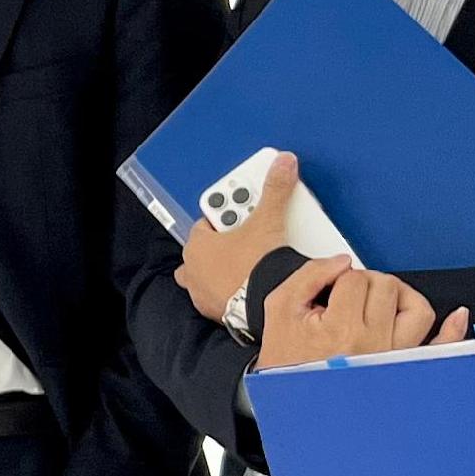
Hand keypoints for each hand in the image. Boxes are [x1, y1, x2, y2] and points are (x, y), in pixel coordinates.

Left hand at [175, 152, 299, 323]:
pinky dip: (230, 289)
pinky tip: (249, 285)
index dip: (230, 214)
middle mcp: (192, 269)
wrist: (263, 306)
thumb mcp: (267, 221)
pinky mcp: (214, 311)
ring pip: (209, 273)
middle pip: (209, 246)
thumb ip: (275, 190)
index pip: (210, 220)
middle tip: (253, 235)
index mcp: (196, 244)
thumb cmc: (255, 266)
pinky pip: (219, 294)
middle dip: (228, 239)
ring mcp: (201, 292)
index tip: (244, 212)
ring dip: (226, 266)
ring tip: (251, 262)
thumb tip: (282, 164)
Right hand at [253, 258, 470, 372]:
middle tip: (348, 299)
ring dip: (400, 296)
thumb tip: (341, 261)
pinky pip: (439, 350)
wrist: (291, 401)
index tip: (329, 293)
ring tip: (379, 302)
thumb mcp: (281, 309)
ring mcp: (393, 359)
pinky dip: (451, 332)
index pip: (354, 278)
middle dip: (366, 284)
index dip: (338, 278)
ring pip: (416, 308)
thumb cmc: (285, 360)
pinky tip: (457, 317)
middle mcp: (374, 345)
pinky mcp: (404, 370)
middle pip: (386, 287)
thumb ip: (309, 275)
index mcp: (341, 329)